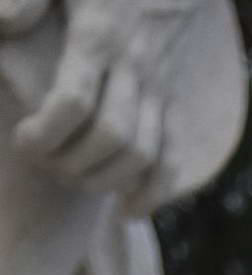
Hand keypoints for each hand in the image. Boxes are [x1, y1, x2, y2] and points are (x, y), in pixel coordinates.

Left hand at [14, 0, 196, 197]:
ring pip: (141, 155)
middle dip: (72, 162)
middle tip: (42, 161)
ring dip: (104, 180)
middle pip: (111, 136)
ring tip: (70, 178)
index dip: (47, 132)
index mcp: (97, 35)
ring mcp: (158, 89)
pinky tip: (127, 211)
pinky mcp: (171, 103)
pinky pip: (171, 159)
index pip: (75, 101)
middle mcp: (133, 67)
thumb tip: (3, 23)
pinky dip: (153, 193)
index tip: (23, 140)